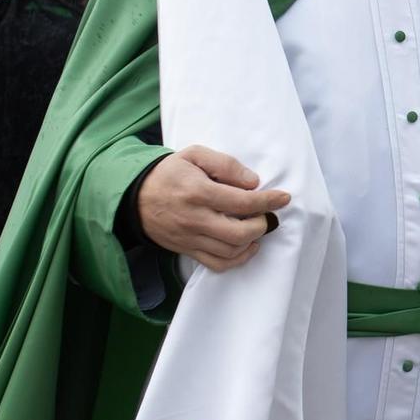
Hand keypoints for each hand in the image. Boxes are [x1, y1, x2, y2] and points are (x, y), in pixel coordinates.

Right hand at [135, 145, 289, 272]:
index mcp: (198, 192)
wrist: (135, 198)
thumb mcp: (194, 155)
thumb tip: (252, 182)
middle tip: (266, 214)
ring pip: (232, 251)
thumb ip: (225, 164)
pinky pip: (218, 264)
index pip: (242, 202)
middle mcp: (195, 219)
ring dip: (252, 240)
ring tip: (257, 226)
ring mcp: (191, 238)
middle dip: (262, 224)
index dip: (268, 201)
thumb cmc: (170, 173)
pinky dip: (238, 259)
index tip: (283, 198)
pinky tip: (247, 245)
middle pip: (240, 233)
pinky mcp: (188, 250)